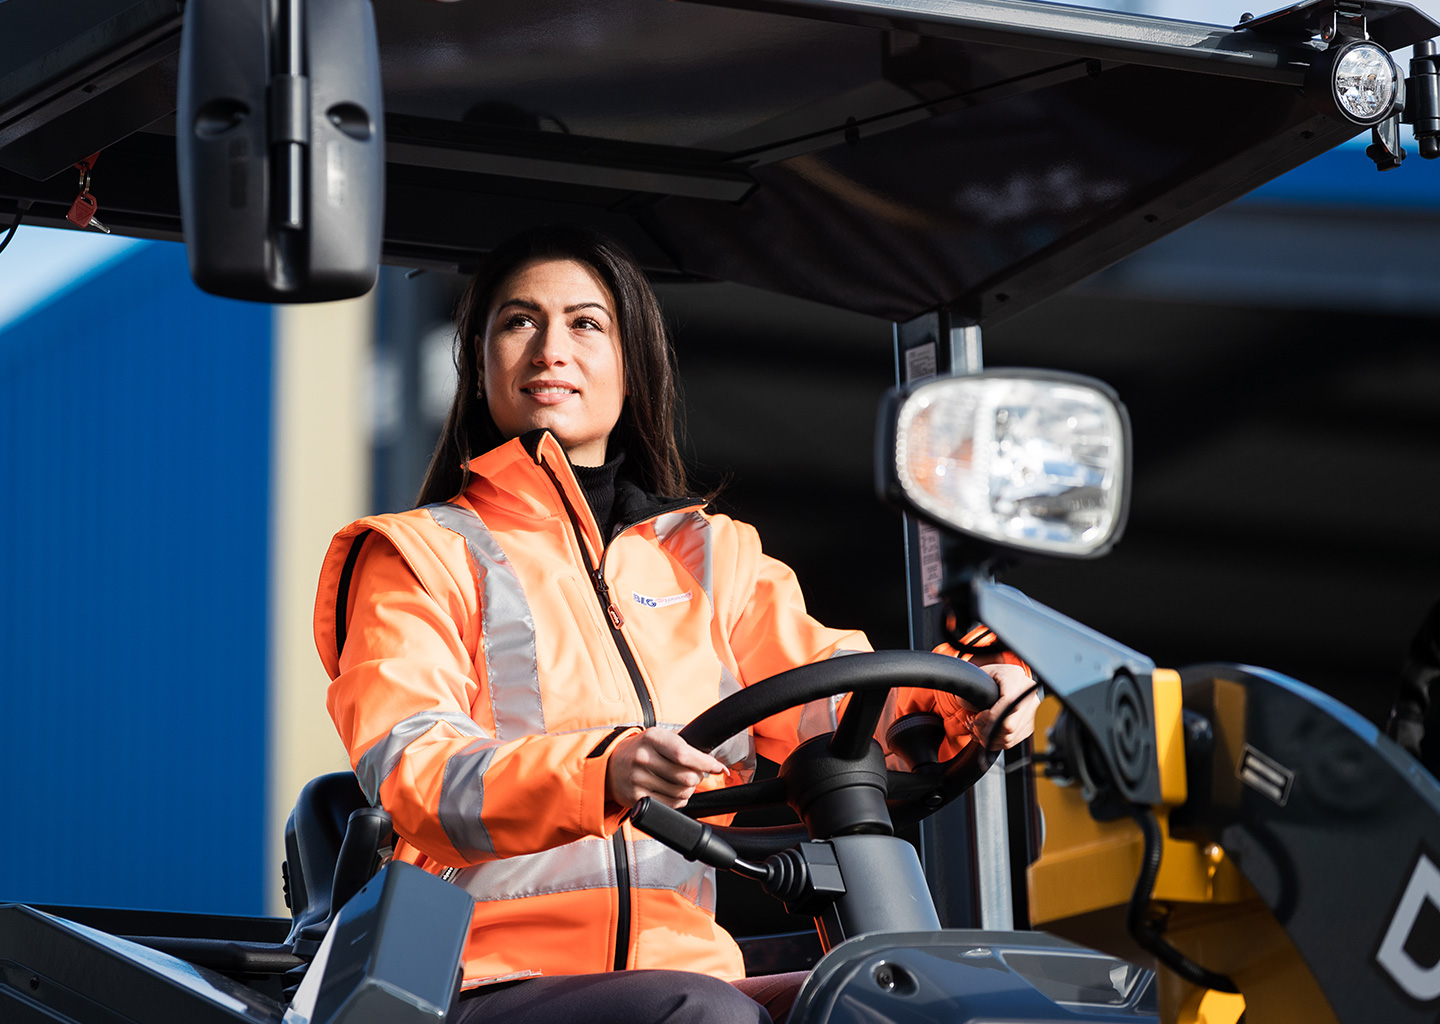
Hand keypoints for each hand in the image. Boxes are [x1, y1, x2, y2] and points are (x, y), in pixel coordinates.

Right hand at [607, 727, 726, 808]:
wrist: (611, 766)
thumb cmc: (641, 750)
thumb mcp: (659, 737)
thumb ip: (685, 744)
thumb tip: (713, 759)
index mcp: (652, 738)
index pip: (684, 754)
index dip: (706, 763)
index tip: (718, 768)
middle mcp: (643, 758)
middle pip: (686, 776)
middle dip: (698, 777)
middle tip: (696, 773)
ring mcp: (638, 779)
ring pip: (681, 793)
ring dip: (689, 790)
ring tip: (683, 782)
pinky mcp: (636, 798)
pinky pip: (670, 805)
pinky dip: (679, 801)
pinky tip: (674, 792)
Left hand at [967, 662, 1040, 749]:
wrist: (995, 679)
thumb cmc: (984, 678)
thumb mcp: (975, 680)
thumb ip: (974, 697)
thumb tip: (979, 722)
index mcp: (1014, 676)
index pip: (1009, 703)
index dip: (990, 717)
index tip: (977, 718)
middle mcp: (1028, 692)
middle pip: (1010, 725)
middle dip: (986, 730)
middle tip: (974, 725)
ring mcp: (1032, 708)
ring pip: (1010, 736)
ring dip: (989, 738)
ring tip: (978, 730)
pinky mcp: (1031, 722)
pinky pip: (1014, 739)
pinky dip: (997, 741)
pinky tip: (987, 734)